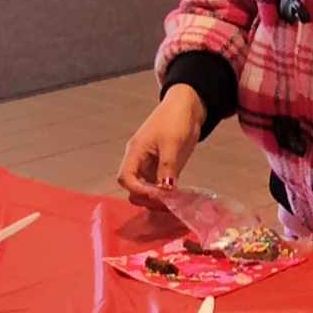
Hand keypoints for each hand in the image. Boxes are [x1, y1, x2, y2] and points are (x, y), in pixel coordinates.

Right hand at [117, 85, 205, 205]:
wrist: (187, 108)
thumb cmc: (174, 120)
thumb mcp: (171, 143)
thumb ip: (167, 166)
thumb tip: (164, 190)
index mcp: (135, 153)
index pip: (125, 178)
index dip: (137, 190)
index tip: (156, 196)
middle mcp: (140, 163)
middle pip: (133, 188)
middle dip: (146, 199)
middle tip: (167, 204)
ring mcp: (152, 167)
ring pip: (147, 191)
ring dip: (157, 200)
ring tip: (174, 205)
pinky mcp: (164, 169)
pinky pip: (161, 188)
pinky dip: (167, 196)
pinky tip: (178, 200)